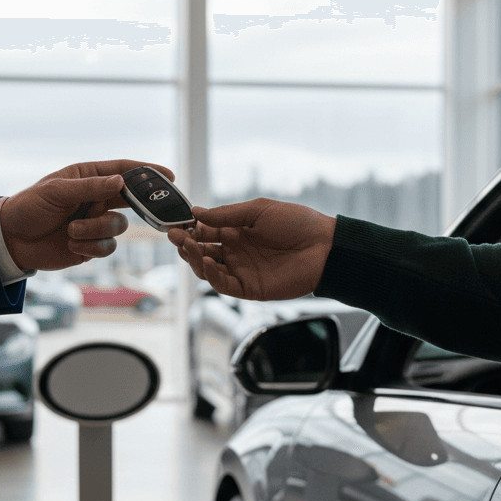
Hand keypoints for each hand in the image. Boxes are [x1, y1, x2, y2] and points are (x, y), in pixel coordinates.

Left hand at [0, 159, 174, 270]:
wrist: (11, 240)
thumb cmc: (29, 207)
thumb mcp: (57, 191)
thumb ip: (90, 187)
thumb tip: (121, 182)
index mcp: (88, 178)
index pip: (123, 171)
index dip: (147, 173)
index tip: (168, 176)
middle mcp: (96, 199)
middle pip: (130, 201)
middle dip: (138, 207)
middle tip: (148, 210)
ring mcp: (95, 223)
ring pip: (118, 227)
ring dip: (96, 230)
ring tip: (72, 230)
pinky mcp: (91, 246)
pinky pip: (106, 248)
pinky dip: (89, 246)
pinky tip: (70, 243)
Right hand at [167, 198, 335, 300]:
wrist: (324, 247)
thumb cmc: (297, 223)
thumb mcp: (258, 211)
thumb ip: (227, 215)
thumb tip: (197, 213)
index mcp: (237, 232)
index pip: (205, 232)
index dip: (189, 228)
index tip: (176, 223)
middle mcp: (236, 252)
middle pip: (202, 251)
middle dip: (186, 244)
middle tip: (175, 236)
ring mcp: (242, 271)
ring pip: (208, 269)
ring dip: (195, 259)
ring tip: (188, 247)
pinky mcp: (250, 289)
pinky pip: (224, 285)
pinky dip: (212, 275)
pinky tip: (207, 262)